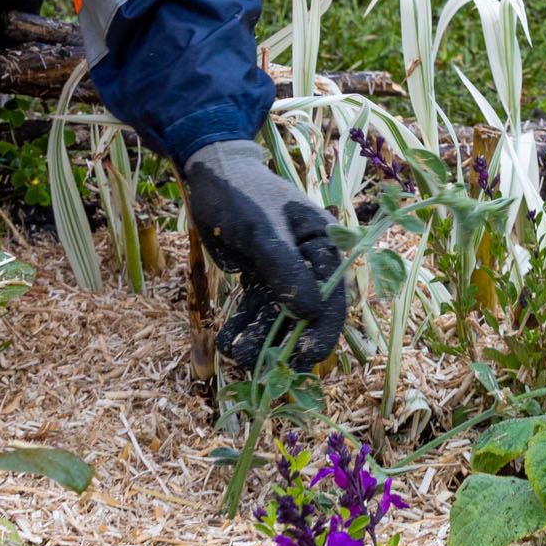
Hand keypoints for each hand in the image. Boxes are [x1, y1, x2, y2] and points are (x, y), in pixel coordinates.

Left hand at [181, 141, 346, 367]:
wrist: (212, 175)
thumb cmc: (243, 195)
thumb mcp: (263, 232)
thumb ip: (286, 272)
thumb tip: (311, 313)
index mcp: (326, 246)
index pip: (334, 297)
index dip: (322, 332)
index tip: (304, 358)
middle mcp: (312, 263)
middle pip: (308, 315)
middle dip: (286, 344)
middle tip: (264, 369)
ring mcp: (287, 273)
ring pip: (279, 318)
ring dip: (259, 340)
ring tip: (235, 354)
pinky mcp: (263, 279)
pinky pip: (258, 310)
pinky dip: (244, 327)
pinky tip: (227, 342)